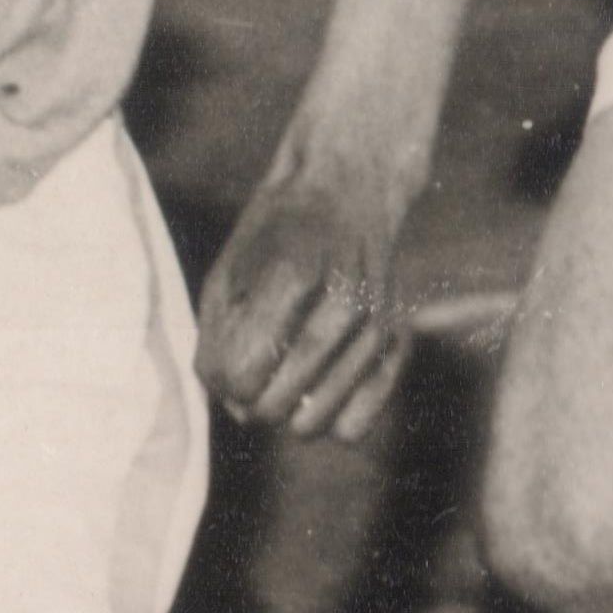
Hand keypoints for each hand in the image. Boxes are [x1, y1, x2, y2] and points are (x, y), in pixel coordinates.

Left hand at [194, 161, 419, 442]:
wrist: (350, 187)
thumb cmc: (277, 232)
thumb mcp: (228, 270)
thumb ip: (216, 339)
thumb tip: (232, 406)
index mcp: (292, 277)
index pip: (243, 374)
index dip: (224, 380)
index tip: (225, 361)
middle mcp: (344, 305)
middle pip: (276, 405)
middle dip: (250, 404)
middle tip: (250, 376)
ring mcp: (376, 327)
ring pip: (317, 424)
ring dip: (287, 416)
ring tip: (281, 385)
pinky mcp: (397, 343)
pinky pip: (358, 424)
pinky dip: (330, 422)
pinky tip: (318, 393)